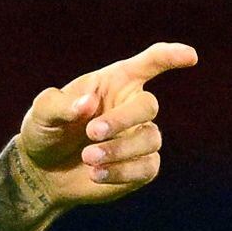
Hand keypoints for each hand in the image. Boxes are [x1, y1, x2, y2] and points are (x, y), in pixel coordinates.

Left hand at [14, 42, 192, 210]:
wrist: (43, 172)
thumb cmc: (45, 132)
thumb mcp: (41, 114)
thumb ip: (59, 104)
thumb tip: (88, 103)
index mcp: (114, 83)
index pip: (150, 64)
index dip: (170, 57)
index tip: (190, 56)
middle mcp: (131, 107)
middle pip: (148, 105)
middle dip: (123, 120)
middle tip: (91, 133)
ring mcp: (140, 137)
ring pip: (151, 138)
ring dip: (120, 149)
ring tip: (87, 158)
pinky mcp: (142, 167)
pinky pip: (147, 167)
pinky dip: (122, 171)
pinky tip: (96, 174)